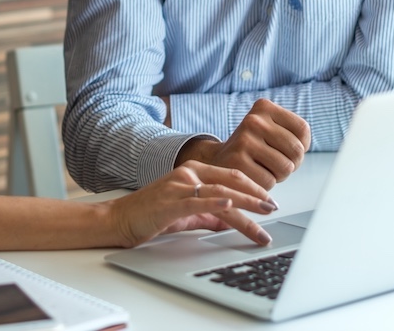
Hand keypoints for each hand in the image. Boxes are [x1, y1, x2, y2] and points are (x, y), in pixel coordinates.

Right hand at [105, 162, 278, 247]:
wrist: (119, 219)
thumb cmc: (149, 214)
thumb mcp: (185, 213)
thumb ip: (207, 214)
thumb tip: (229, 220)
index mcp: (192, 172)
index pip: (231, 175)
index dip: (253, 187)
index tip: (270, 200)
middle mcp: (188, 174)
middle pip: (230, 182)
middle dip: (256, 195)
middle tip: (274, 207)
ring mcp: (178, 187)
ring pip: (220, 192)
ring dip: (246, 204)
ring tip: (263, 214)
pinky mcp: (169, 203)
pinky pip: (196, 201)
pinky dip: (215, 203)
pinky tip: (230, 206)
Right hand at [177, 99, 309, 189]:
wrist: (219, 159)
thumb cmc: (254, 148)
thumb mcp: (271, 129)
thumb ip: (294, 134)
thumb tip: (301, 150)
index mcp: (264, 107)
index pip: (302, 129)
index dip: (302, 145)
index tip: (287, 148)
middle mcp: (253, 120)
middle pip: (297, 150)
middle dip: (292, 163)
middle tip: (276, 162)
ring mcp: (244, 140)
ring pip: (286, 167)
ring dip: (279, 175)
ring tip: (265, 168)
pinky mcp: (238, 162)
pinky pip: (270, 181)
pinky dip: (266, 184)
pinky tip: (254, 175)